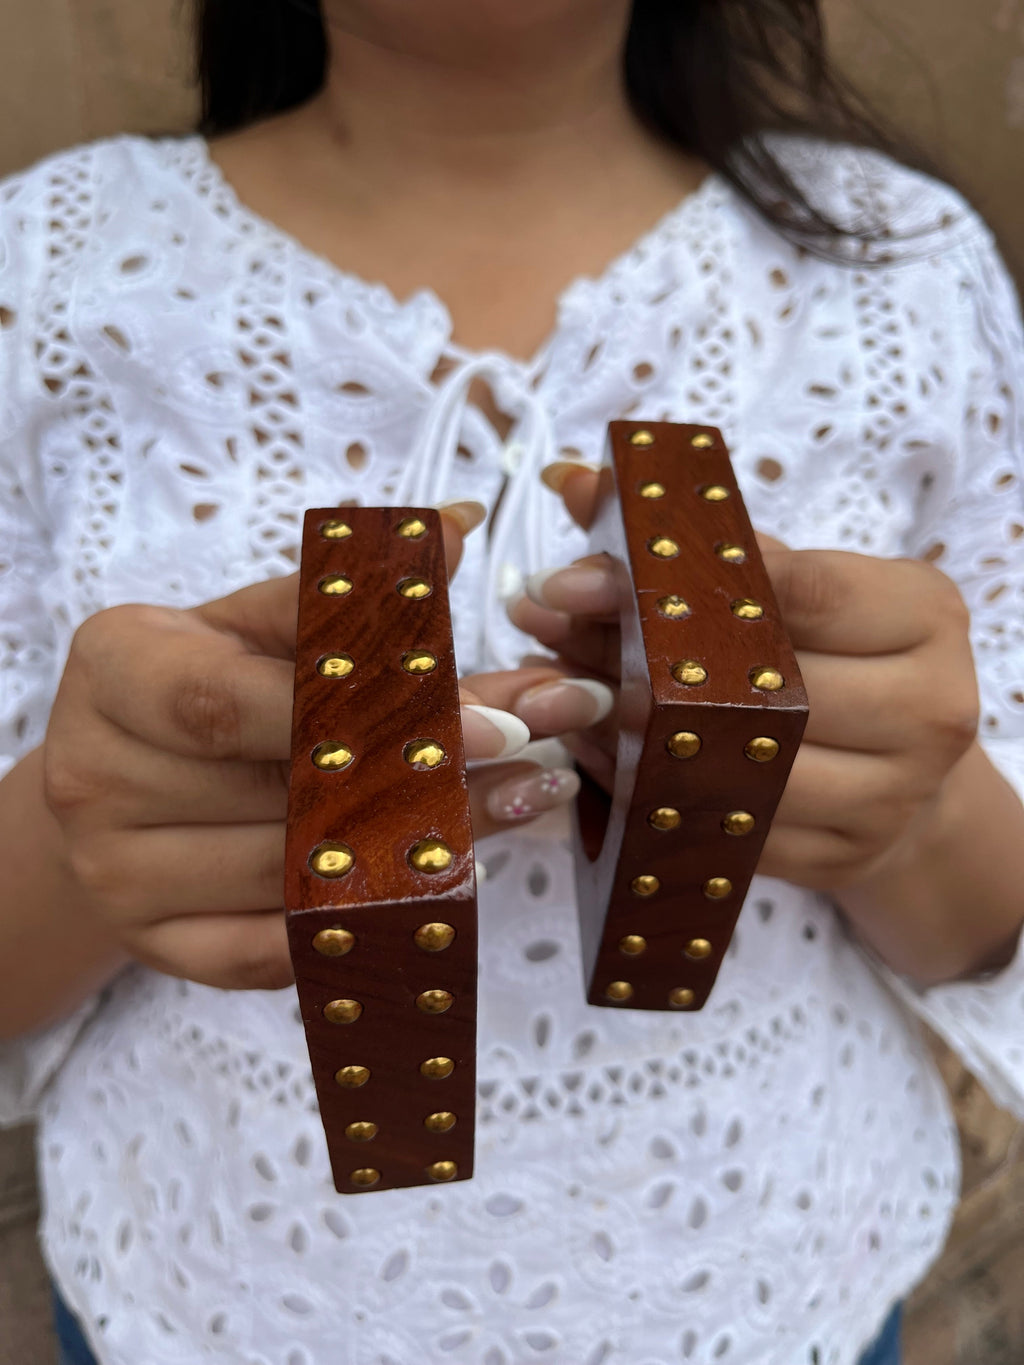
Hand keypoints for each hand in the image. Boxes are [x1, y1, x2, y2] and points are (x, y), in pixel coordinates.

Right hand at [40, 503, 601, 991]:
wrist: (117, 779)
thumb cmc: (196, 681)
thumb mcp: (253, 620)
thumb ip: (345, 587)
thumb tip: (461, 525)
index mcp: (114, 673)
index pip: (235, 700)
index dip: (367, 711)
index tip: (496, 717)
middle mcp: (96, 781)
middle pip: (283, 797)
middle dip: (431, 777)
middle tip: (542, 752)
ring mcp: (118, 878)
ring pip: (292, 879)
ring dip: (424, 847)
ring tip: (526, 800)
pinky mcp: (156, 946)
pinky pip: (272, 952)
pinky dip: (364, 920)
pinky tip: (450, 882)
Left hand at [516, 464, 980, 894]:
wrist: (901, 772)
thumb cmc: (836, 654)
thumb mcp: (793, 580)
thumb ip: (697, 535)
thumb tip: (570, 482)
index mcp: (926, 616)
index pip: (807, 590)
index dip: (690, 582)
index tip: (584, 577)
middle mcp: (930, 709)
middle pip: (770, 687)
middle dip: (641, 659)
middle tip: (548, 630)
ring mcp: (893, 797)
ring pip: (746, 767)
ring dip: (633, 733)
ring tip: (560, 692)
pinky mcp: (845, 859)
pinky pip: (732, 829)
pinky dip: (653, 793)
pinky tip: (596, 754)